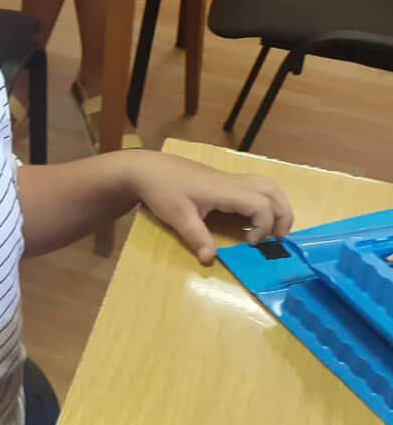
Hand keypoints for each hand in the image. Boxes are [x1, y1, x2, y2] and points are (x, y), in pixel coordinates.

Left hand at [128, 152, 293, 264]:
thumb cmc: (161, 190)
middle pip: (272, 191)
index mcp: (224, 190)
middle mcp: (231, 182)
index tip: (250, 243)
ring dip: (276, 205)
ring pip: (266, 184)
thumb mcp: (177, 216)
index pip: (261, 205)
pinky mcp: (222, 179)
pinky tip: (252, 217)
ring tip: (273, 228)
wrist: (146, 168)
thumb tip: (210, 260)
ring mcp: (228, 178)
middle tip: (278, 238)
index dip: (264, 226)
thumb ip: (196, 238)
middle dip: (283, 214)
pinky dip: (264, 200)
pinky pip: (254, 185)